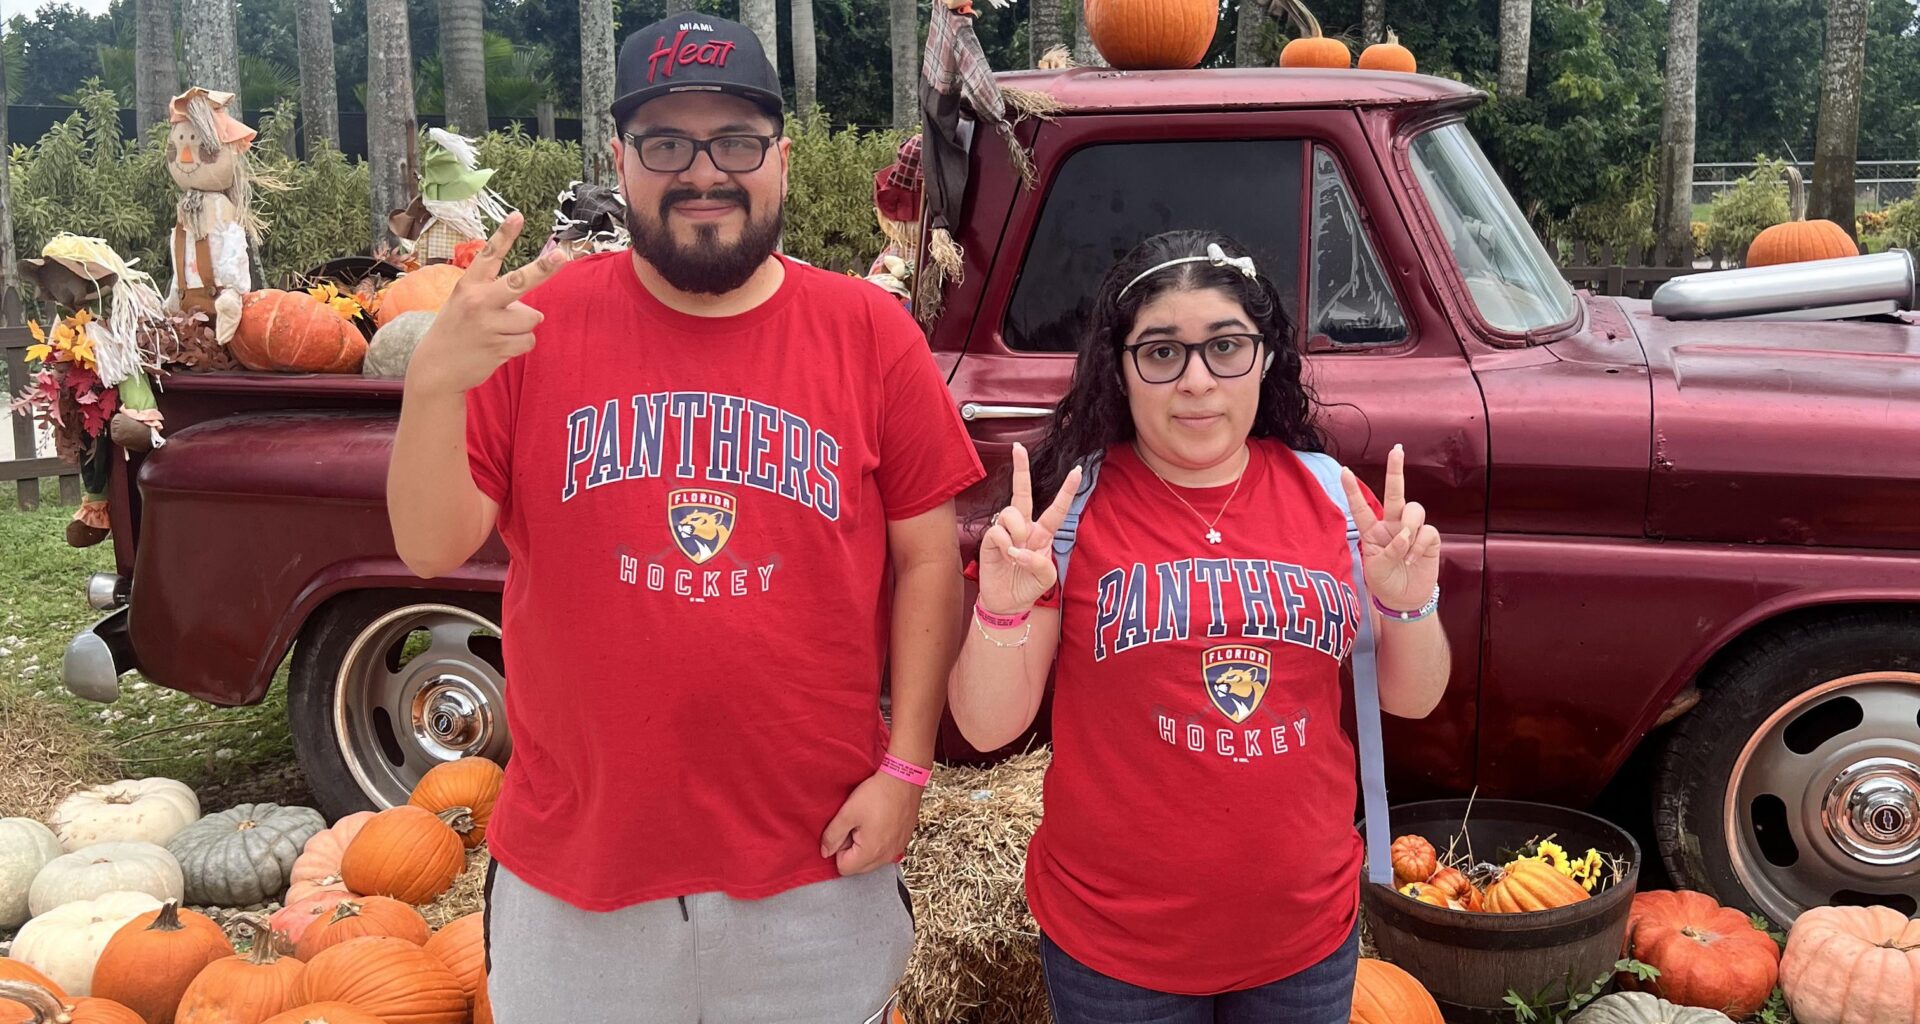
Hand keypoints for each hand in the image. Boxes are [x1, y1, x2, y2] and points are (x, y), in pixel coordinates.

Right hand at [405, 213, 567, 395]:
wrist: (436, 368)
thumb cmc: (456, 330)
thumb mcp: (463, 303)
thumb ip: (494, 299)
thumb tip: (536, 314)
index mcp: (468, 286)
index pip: (489, 256)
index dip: (504, 235)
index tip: (518, 216)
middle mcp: (478, 301)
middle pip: (519, 281)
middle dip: (543, 269)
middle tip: (561, 256)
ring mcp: (488, 325)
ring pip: (531, 318)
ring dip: (522, 327)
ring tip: (499, 333)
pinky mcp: (498, 347)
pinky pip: (529, 341)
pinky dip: (520, 345)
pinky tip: (499, 347)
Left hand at [819, 770, 922, 875]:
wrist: (904, 779)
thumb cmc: (877, 793)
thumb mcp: (847, 812)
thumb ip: (832, 836)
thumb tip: (825, 852)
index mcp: (871, 852)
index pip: (844, 867)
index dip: (839, 849)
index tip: (845, 830)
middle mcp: (887, 856)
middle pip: (859, 867)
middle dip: (852, 850)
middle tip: (855, 826)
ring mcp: (897, 850)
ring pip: (872, 860)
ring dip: (865, 846)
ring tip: (868, 823)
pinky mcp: (904, 841)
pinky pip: (885, 851)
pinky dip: (879, 841)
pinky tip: (879, 822)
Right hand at [977, 443, 1081, 615]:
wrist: (1006, 602)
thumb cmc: (1028, 586)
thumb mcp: (1046, 579)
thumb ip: (1040, 563)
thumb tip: (1020, 549)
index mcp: (1044, 533)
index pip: (1057, 509)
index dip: (1067, 490)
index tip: (1077, 470)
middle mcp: (1025, 527)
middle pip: (1023, 493)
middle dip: (1020, 469)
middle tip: (1018, 447)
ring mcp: (1006, 531)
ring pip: (1011, 513)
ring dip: (1016, 533)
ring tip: (1015, 553)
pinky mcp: (990, 538)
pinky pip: (997, 531)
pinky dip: (1004, 546)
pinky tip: (1005, 557)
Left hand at [1341, 444, 1441, 612]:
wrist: (1404, 600)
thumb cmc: (1384, 582)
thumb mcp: (1376, 568)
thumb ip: (1389, 549)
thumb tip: (1406, 534)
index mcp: (1372, 531)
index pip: (1361, 507)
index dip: (1353, 490)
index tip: (1344, 471)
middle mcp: (1392, 524)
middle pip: (1395, 493)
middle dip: (1396, 470)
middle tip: (1396, 450)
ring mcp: (1411, 530)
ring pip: (1414, 510)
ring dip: (1409, 527)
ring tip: (1405, 551)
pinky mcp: (1429, 538)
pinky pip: (1427, 531)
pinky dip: (1419, 545)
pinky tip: (1412, 559)